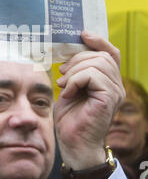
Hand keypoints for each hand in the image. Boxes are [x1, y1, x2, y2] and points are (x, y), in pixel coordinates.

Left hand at [54, 31, 124, 172]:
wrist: (73, 144)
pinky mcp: (109, 97)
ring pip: (96, 63)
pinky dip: (75, 80)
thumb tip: (70, 51)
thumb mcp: (71, 88)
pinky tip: (68, 92)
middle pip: (101, 55)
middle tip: (62, 73)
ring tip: (63, 84)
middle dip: (77, 59)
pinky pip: (92, 75)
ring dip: (74, 71)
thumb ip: (77, 71)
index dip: (98, 40)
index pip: (110, 53)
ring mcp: (115, 91)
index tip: (82, 34)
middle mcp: (116, 85)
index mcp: (109, 81)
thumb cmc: (71, 118)